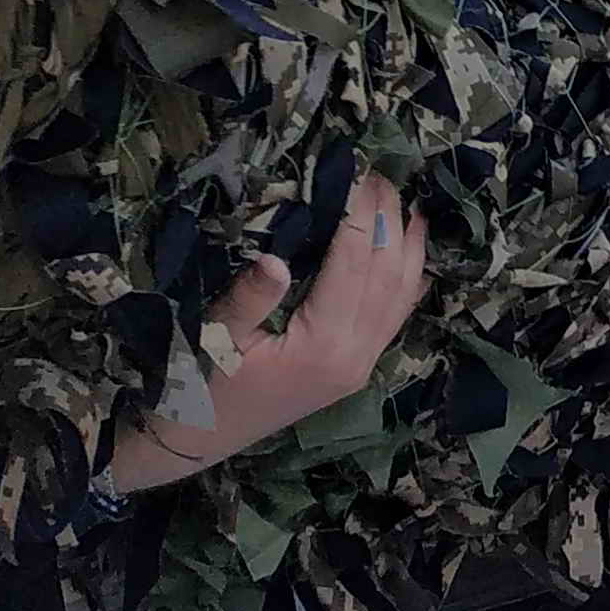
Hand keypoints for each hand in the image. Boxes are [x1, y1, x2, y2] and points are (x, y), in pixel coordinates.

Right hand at [105, 172, 431, 492]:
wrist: (201, 440)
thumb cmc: (201, 386)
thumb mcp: (214, 339)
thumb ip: (247, 299)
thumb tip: (275, 259)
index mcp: (323, 345)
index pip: (354, 262)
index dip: (360, 213)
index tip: (360, 169)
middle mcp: (355, 355)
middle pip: (388, 273)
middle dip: (389, 219)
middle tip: (384, 174)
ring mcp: (362, 365)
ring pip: (402, 295)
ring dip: (408, 246)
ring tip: (406, 202)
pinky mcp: (358, 369)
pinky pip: (396, 317)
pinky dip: (407, 279)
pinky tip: (408, 254)